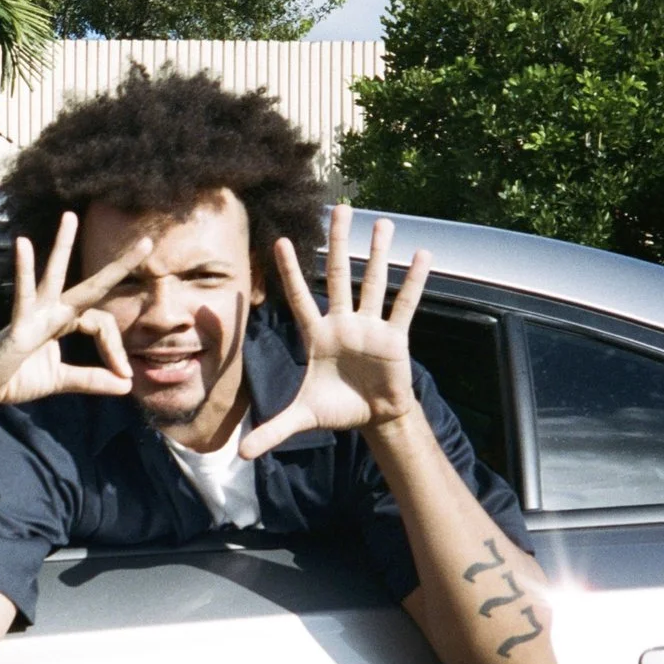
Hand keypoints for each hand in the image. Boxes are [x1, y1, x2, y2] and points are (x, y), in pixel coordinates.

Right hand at [0, 211, 151, 407]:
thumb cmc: (15, 379)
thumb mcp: (60, 380)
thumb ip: (91, 380)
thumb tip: (126, 386)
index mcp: (61, 321)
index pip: (101, 323)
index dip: (116, 348)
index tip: (123, 375)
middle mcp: (50, 311)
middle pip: (91, 286)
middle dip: (119, 266)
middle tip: (147, 242)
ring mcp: (33, 314)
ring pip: (54, 276)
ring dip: (62, 245)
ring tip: (70, 217)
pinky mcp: (18, 325)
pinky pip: (23, 295)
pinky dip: (23, 270)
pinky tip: (22, 245)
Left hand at [241, 204, 429, 458]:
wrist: (374, 418)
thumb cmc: (337, 409)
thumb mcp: (302, 418)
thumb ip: (273, 430)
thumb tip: (242, 455)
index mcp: (316, 335)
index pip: (299, 297)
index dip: (291, 272)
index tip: (280, 242)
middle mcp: (343, 323)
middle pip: (339, 275)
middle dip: (338, 243)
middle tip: (338, 208)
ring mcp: (370, 326)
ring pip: (373, 282)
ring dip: (378, 253)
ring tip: (382, 222)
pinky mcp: (396, 337)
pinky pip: (405, 305)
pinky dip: (414, 281)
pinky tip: (422, 255)